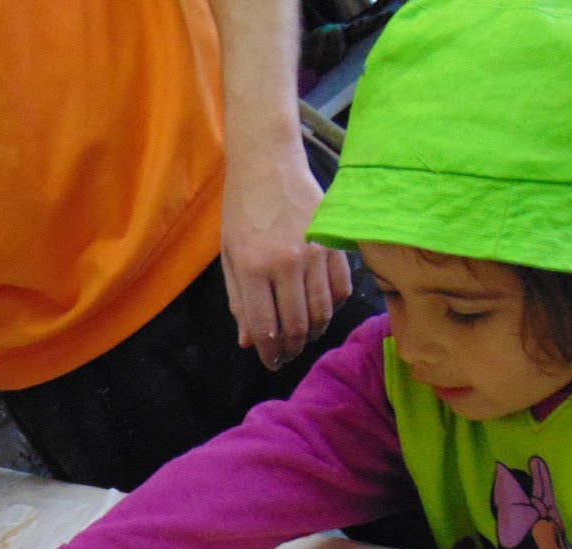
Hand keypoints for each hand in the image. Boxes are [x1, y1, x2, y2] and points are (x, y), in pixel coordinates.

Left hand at [221, 151, 351, 369]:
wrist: (268, 163)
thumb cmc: (242, 209)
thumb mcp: (229, 257)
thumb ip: (240, 302)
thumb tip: (249, 342)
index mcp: (253, 268)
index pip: (266, 328)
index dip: (269, 353)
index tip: (271, 361)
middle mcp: (286, 263)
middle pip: (297, 326)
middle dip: (291, 349)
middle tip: (287, 354)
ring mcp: (314, 253)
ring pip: (322, 312)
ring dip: (313, 333)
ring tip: (303, 337)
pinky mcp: (335, 243)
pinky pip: (341, 288)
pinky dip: (333, 307)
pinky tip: (321, 309)